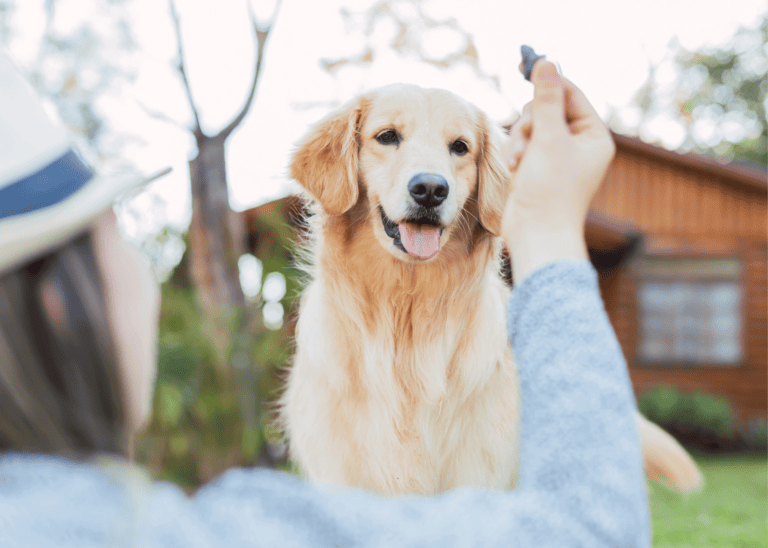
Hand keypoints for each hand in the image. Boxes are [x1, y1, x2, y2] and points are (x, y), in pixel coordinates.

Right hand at [501, 59, 614, 281]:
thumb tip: (547, 63)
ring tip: (516, 163)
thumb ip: (546, 100)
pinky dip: (515, 153)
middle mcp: (578, 145)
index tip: (525, 66)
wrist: (536, 235)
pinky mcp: (538, 168)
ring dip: (519, 140)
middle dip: (529, 123)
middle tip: (525, 143)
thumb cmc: (549, 192)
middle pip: (547, 109)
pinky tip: (513, 169)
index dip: (549, 82)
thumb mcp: (548, 140)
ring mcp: (557, 157)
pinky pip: (523, 145)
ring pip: (531, 127)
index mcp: (593, 136)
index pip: (571, 94)